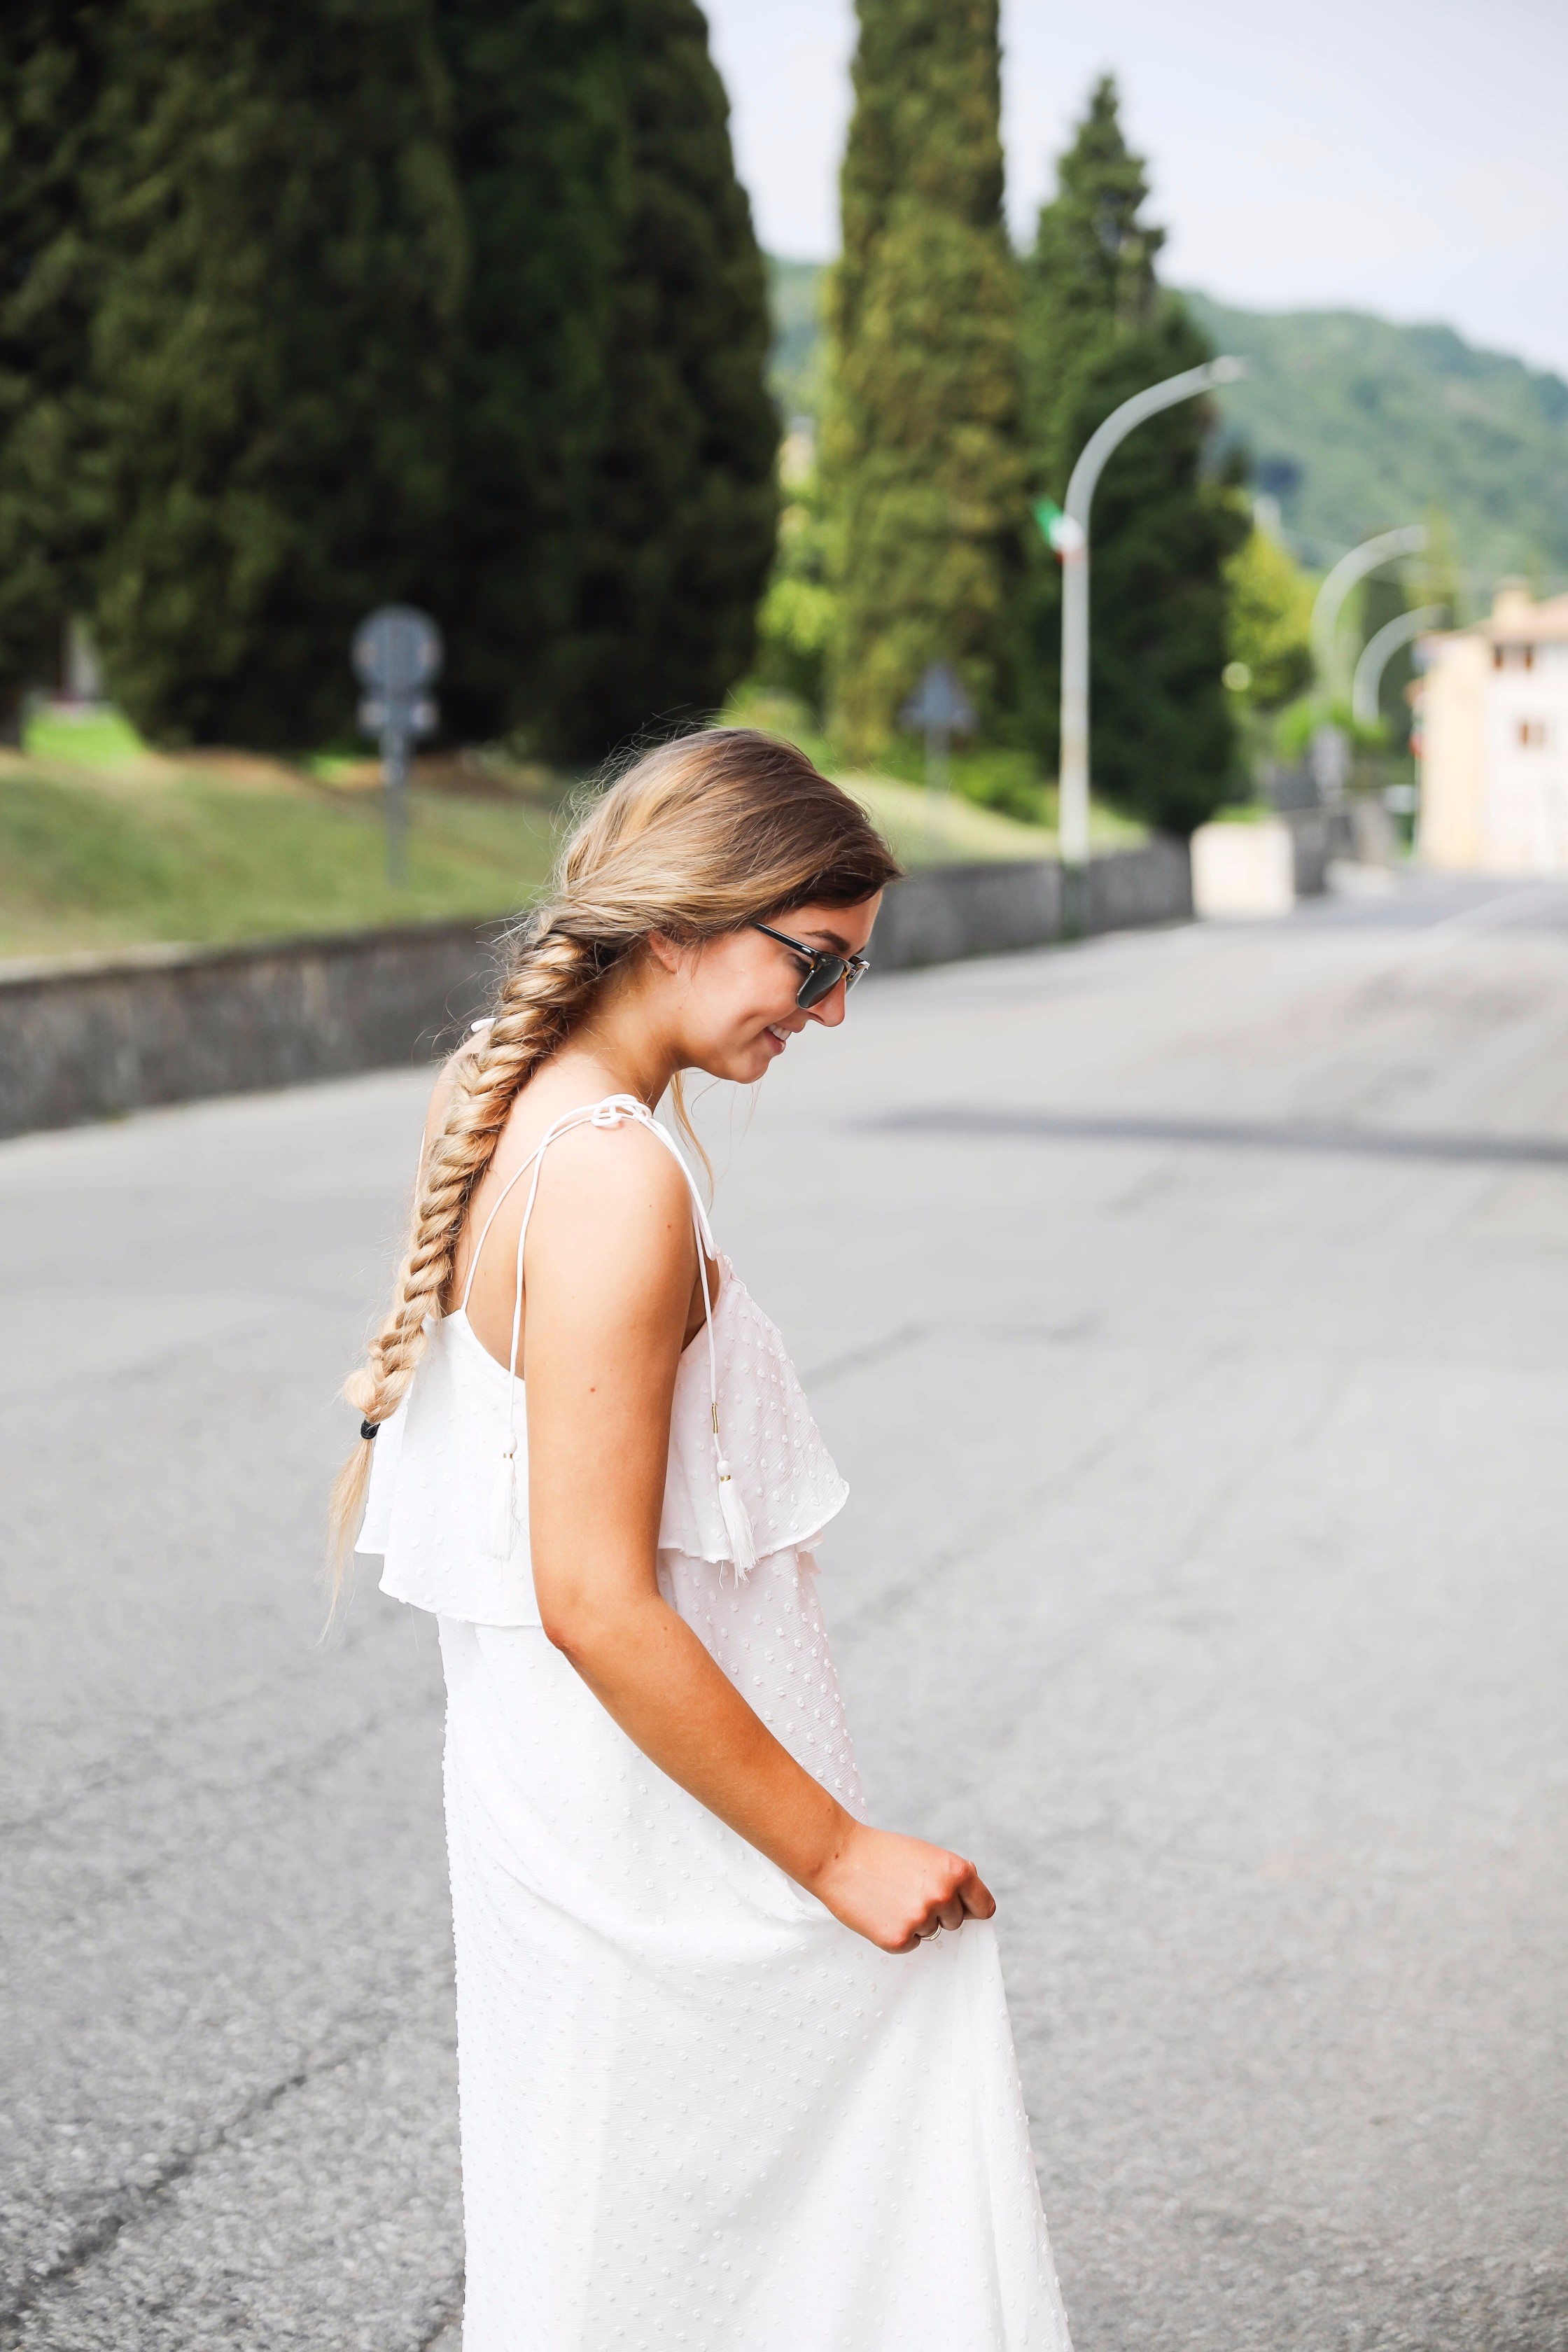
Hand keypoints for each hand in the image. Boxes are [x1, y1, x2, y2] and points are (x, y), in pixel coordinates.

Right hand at [808, 1821, 995, 1953]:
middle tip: (907, 1891)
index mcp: (956, 1871)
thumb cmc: (882, 1852)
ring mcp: (921, 1919)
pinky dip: (898, 1933)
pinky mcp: (899, 1939)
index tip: (961, 1908)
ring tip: (890, 1897)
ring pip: (931, 1931)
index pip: (984, 1907)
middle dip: (938, 1911)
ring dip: (915, 1921)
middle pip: (956, 1921)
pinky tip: (880, 1911)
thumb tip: (971, 1907)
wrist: (838, 1856)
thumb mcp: (927, 1854)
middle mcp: (943, 1896)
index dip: (971, 1907)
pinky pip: (910, 1944)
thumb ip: (952, 1878)